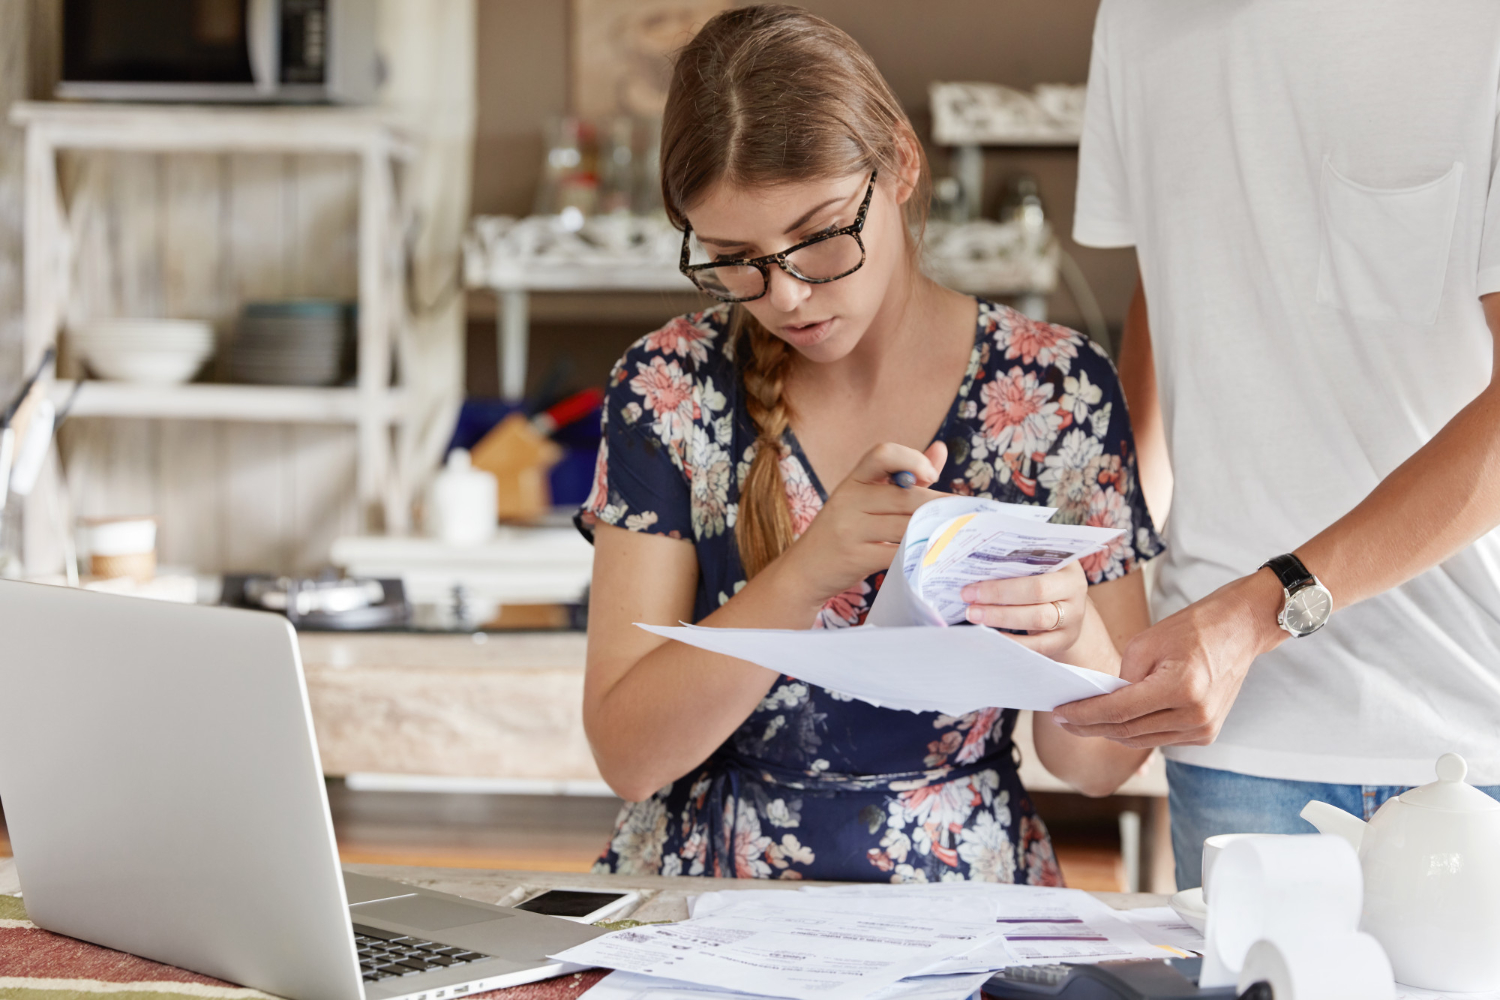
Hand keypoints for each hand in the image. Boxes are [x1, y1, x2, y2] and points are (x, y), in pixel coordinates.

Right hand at [778, 441, 947, 603]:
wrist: (805, 570)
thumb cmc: (844, 531)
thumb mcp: (865, 499)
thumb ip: (904, 475)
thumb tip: (940, 450)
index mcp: (852, 481)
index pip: (881, 453)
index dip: (911, 459)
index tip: (931, 476)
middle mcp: (848, 500)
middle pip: (905, 496)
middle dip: (939, 505)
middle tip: (964, 513)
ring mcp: (849, 529)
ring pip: (905, 525)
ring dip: (935, 530)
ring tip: (956, 534)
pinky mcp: (856, 557)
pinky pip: (897, 553)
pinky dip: (919, 553)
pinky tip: (934, 555)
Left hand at [960, 562, 1087, 658]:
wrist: (1066, 610)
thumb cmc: (1043, 582)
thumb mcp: (1037, 568)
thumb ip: (1016, 563)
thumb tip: (975, 565)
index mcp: (1067, 565)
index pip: (1038, 564)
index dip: (1006, 569)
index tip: (975, 574)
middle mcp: (1075, 590)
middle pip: (1036, 591)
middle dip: (998, 594)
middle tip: (967, 596)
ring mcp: (1073, 618)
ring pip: (1036, 618)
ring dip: (1000, 616)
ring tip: (973, 614)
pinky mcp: (1064, 641)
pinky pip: (1037, 645)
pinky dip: (1012, 641)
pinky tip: (990, 636)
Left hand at [1050, 569, 1287, 746]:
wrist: (1239, 629)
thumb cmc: (1192, 627)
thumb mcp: (1147, 642)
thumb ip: (1122, 677)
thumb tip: (1104, 704)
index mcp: (1181, 689)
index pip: (1119, 710)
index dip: (1084, 714)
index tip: (1059, 713)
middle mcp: (1195, 716)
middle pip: (1128, 730)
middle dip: (1090, 726)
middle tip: (1063, 719)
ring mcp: (1203, 729)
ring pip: (1142, 739)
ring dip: (1110, 731)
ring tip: (1082, 721)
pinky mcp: (1206, 734)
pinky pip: (1159, 737)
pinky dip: (1135, 731)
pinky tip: (1114, 722)